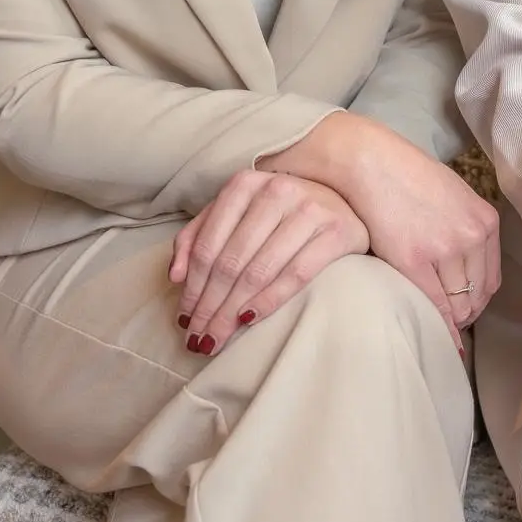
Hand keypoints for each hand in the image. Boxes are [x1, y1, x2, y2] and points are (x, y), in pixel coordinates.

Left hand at [170, 169, 367, 354]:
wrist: (345, 202)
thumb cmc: (280, 214)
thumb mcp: (236, 214)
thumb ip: (199, 236)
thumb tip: (176, 276)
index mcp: (245, 184)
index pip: (208, 245)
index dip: (193, 287)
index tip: (184, 319)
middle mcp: (277, 190)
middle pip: (230, 261)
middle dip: (210, 306)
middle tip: (199, 338)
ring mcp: (310, 208)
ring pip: (259, 270)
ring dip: (232, 311)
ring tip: (218, 338)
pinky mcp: (338, 231)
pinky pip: (296, 274)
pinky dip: (269, 300)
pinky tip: (250, 319)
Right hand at [265, 112, 499, 348]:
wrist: (374, 163)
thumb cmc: (409, 176)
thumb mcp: (455, 196)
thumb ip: (467, 228)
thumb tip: (466, 264)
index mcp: (485, 221)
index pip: (491, 278)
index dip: (478, 299)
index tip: (465, 308)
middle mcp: (471, 236)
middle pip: (477, 294)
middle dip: (465, 313)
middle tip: (449, 321)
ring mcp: (444, 249)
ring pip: (458, 304)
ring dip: (450, 318)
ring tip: (437, 322)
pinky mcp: (414, 260)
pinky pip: (435, 303)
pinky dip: (437, 322)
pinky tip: (434, 331)